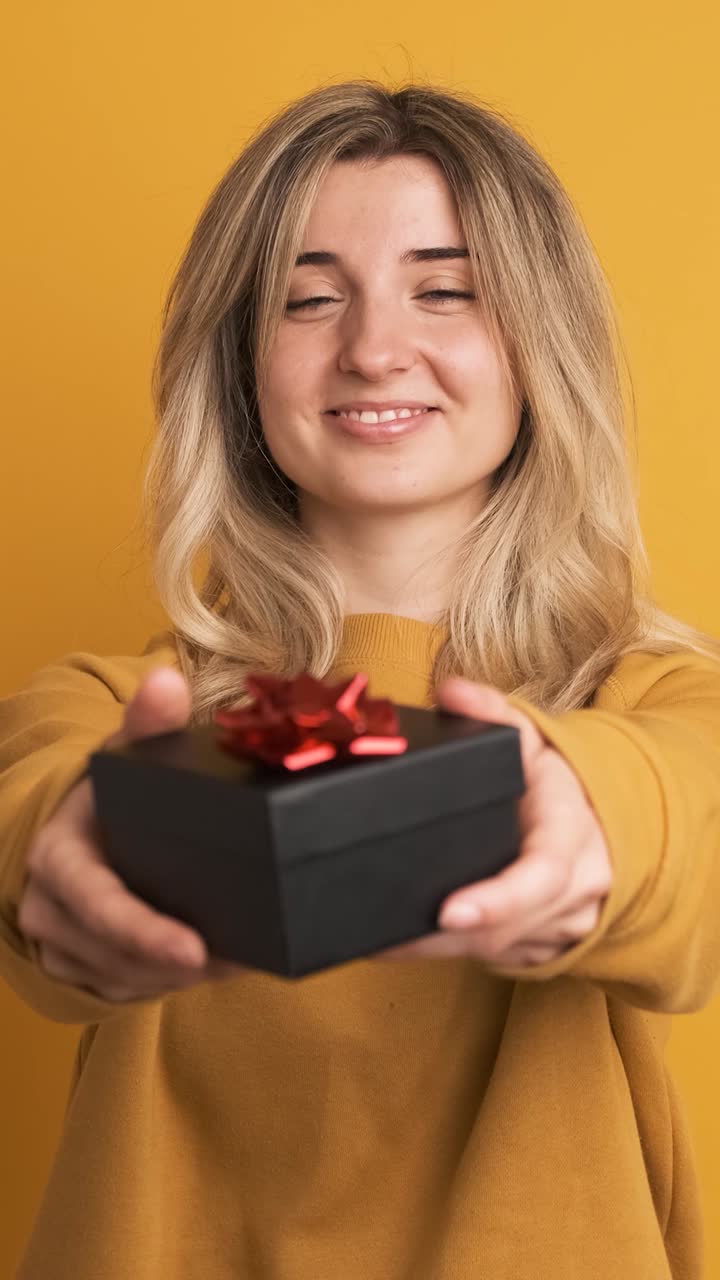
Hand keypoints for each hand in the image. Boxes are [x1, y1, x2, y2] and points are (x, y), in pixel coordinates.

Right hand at [17, 667, 242, 1002]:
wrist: (84, 822)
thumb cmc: (113, 787)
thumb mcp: (129, 749)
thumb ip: (149, 721)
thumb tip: (166, 680)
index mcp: (57, 858)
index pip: (98, 905)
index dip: (145, 932)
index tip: (195, 951)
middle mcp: (48, 907)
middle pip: (117, 955)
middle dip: (179, 964)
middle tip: (241, 958)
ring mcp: (60, 944)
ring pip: (125, 981)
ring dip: (181, 978)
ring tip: (238, 961)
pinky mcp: (80, 968)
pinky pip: (127, 990)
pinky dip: (170, 984)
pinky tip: (216, 968)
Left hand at [377, 677, 612, 970]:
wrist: (603, 827)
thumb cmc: (556, 785)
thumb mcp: (532, 739)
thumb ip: (491, 711)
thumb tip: (450, 690)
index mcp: (572, 835)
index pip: (541, 875)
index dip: (497, 899)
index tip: (450, 911)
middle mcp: (576, 890)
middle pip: (508, 929)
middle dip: (443, 938)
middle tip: (381, 938)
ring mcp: (562, 926)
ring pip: (496, 952)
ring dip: (435, 952)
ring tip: (375, 944)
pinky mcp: (542, 948)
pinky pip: (493, 961)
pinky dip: (447, 956)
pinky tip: (399, 947)